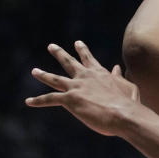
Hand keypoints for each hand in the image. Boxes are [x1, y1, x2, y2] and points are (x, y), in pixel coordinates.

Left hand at [25, 41, 140, 135]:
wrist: (124, 114)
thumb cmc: (129, 103)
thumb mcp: (128, 86)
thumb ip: (119, 77)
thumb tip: (117, 67)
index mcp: (100, 73)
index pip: (89, 59)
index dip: (83, 51)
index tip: (77, 43)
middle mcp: (85, 76)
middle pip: (69, 62)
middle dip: (59, 54)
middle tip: (51, 46)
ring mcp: (76, 87)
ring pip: (55, 78)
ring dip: (43, 74)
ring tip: (34, 71)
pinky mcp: (69, 99)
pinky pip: (50, 98)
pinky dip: (38, 100)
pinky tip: (29, 101)